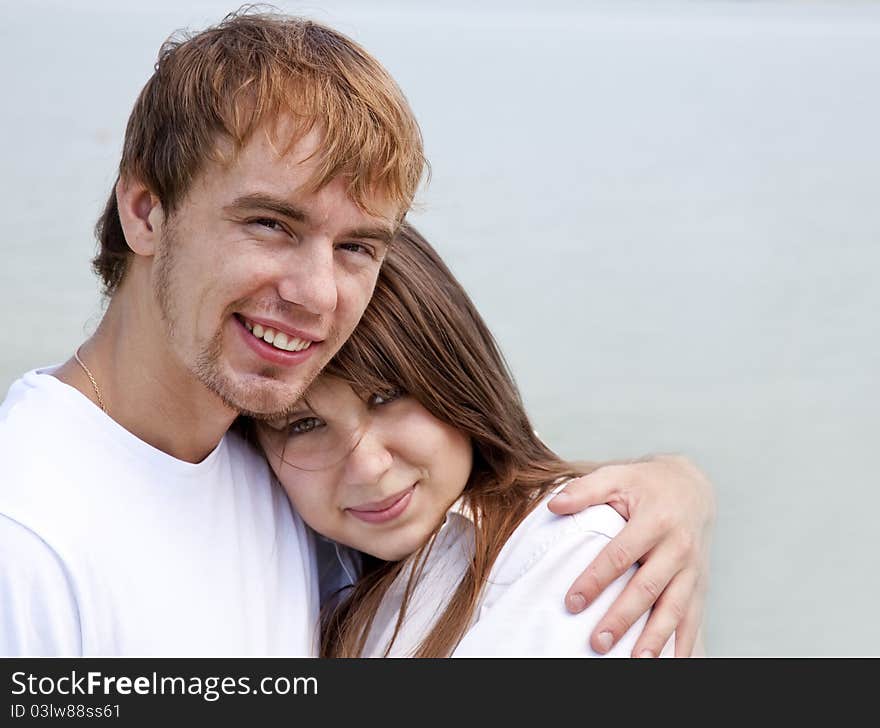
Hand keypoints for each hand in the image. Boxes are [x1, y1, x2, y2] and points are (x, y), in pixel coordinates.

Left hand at [548, 454, 713, 656]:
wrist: (692, 488)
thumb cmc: (646, 484)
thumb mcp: (616, 476)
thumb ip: (585, 489)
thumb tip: (554, 505)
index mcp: (656, 520)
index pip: (620, 555)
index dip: (596, 579)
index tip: (572, 602)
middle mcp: (678, 547)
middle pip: (648, 588)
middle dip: (622, 618)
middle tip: (597, 643)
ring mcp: (693, 570)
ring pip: (674, 610)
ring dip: (655, 639)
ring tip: (635, 662)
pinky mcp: (701, 585)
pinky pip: (694, 620)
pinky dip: (683, 645)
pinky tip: (669, 664)